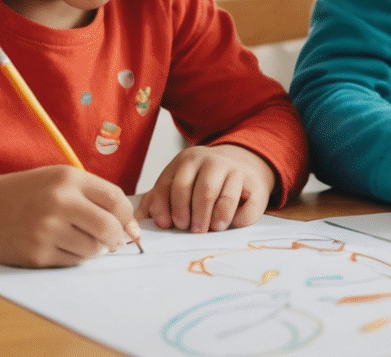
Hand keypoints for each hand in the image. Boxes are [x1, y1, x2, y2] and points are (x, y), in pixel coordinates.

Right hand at [0, 165, 142, 266]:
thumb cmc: (24, 193)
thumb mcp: (57, 179)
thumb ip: (92, 196)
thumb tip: (129, 226)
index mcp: (68, 178)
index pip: (116, 199)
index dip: (128, 217)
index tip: (130, 228)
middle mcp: (59, 202)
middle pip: (109, 228)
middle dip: (117, 239)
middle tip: (113, 242)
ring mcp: (46, 229)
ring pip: (92, 249)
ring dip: (94, 250)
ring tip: (80, 241)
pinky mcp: (36, 253)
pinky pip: (72, 262)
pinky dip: (75, 258)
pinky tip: (62, 247)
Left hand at [139, 143, 276, 231]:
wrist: (242, 164)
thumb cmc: (203, 182)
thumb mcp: (179, 184)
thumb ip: (157, 201)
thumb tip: (137, 222)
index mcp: (186, 160)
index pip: (171, 184)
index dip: (166, 208)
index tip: (167, 225)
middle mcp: (210, 160)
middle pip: (198, 190)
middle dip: (191, 214)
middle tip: (191, 229)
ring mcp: (234, 169)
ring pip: (222, 196)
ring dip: (214, 218)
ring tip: (210, 228)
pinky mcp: (253, 182)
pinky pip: (244, 205)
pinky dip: (235, 219)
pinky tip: (229, 223)